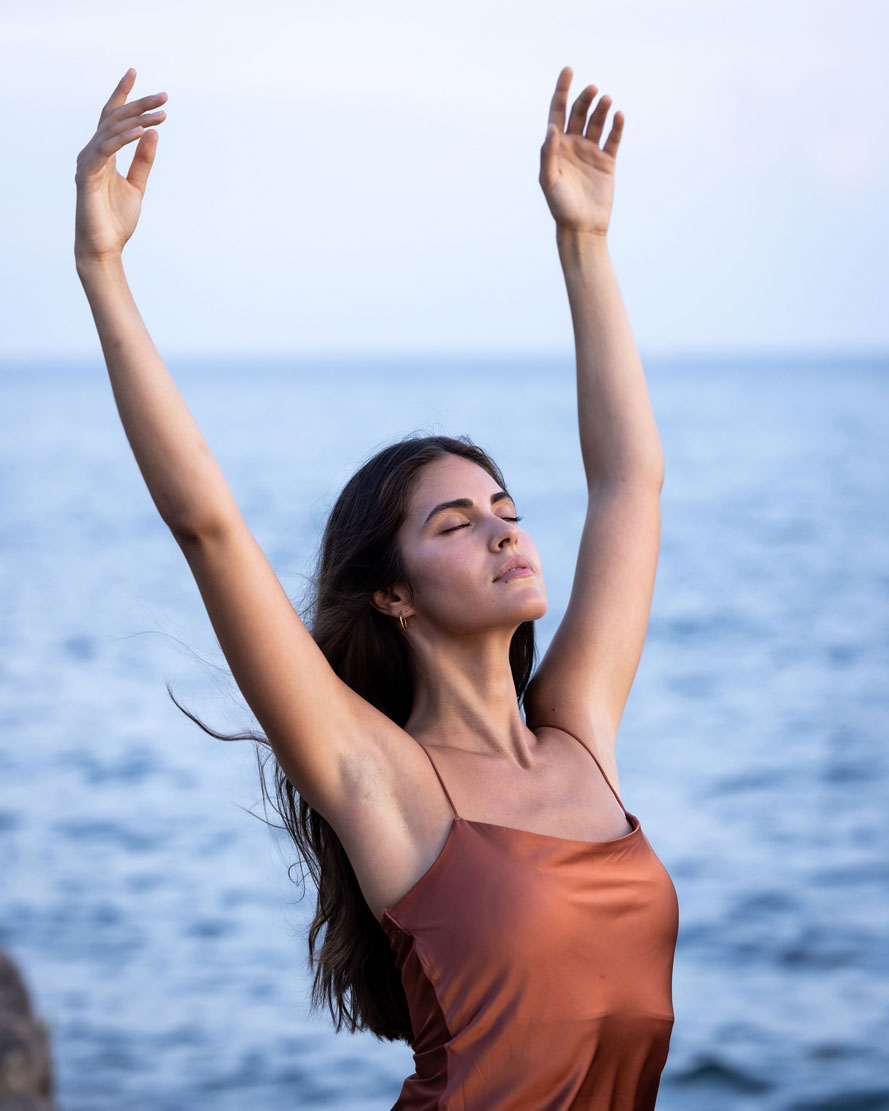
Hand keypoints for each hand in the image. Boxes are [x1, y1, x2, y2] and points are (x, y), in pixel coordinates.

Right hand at [74, 68, 167, 263]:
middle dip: (139, 104)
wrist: (104, 248)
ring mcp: (88, 163)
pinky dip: (124, 139)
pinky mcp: (87, 176)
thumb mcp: (137, 185)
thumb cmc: (116, 220)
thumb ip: (143, 160)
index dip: (123, 94)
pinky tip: (142, 131)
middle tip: (164, 96)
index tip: (134, 72)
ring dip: (137, 119)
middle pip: (114, 118)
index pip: (111, 116)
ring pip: (111, 130)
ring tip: (161, 113)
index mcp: (102, 153)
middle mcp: (92, 153)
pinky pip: (106, 150)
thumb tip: (152, 131)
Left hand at [539, 66, 623, 236]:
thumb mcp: (548, 180)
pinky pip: (613, 138)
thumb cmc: (560, 206)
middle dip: (585, 99)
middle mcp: (573, 145)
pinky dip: (616, 126)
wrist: (582, 227)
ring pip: (597, 122)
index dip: (562, 90)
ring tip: (607, 100)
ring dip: (601, 109)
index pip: (558, 112)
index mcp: (556, 146)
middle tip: (593, 90)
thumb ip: (548, 154)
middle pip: (579, 113)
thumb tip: (552, 129)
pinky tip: (619, 115)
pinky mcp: (607, 161)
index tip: (568, 70)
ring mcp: (590, 152)